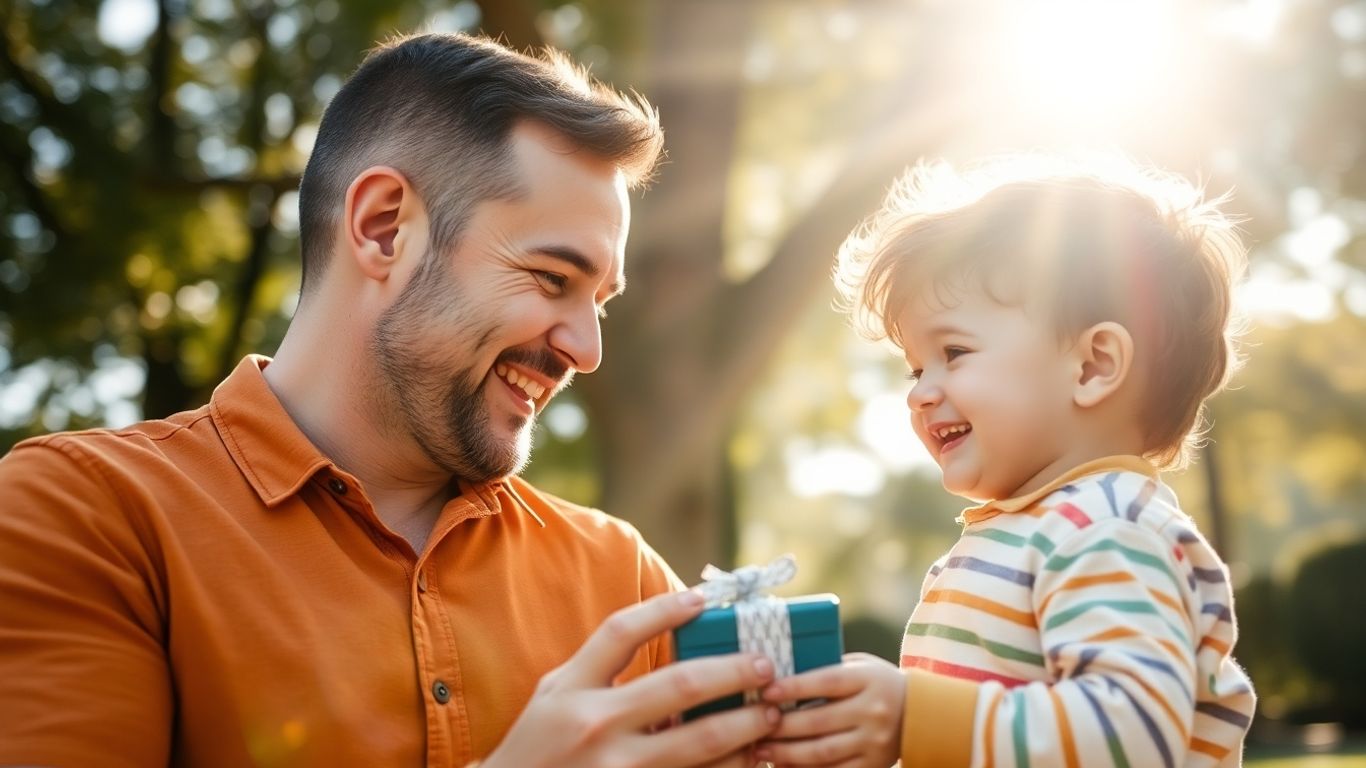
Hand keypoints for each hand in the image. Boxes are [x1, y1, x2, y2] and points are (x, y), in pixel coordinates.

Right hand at [480, 590, 780, 767]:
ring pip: (699, 743)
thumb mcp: (554, 697)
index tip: (702, 599)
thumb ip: (599, 669)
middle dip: (734, 672)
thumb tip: (664, 634)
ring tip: (772, 715)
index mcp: (572, 691)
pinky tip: (749, 758)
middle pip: (681, 686)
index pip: (621, 633)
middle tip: (766, 666)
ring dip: (745, 727)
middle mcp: (595, 727)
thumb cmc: (537, 748)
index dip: (665, 610)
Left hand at [753, 653, 904, 767]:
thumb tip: (780, 673)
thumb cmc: (877, 683)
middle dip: (781, 726)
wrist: (922, 715)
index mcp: (868, 680)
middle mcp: (873, 711)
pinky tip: (785, 766)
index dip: (793, 688)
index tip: (766, 692)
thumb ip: (828, 668)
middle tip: (753, 727)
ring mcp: (875, 742)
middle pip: (819, 721)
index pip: (826, 682)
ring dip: (787, 753)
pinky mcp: (874, 766)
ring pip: (823, 752)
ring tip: (761, 751)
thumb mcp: (860, 666)